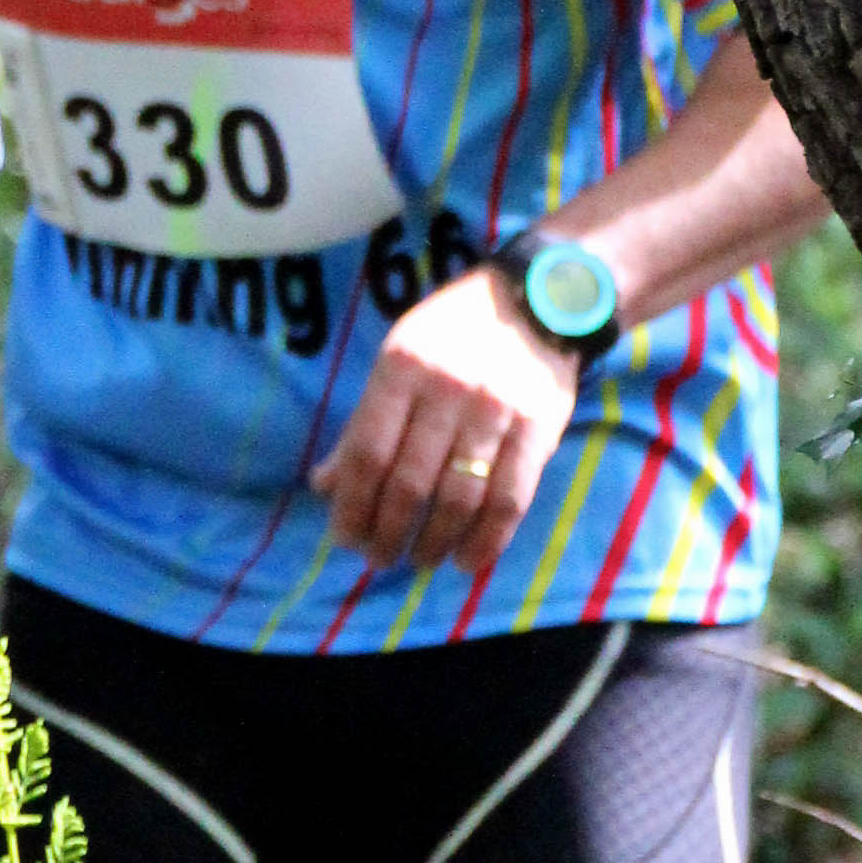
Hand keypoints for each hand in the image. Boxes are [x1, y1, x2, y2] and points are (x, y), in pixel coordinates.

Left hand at [313, 265, 580, 574]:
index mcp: (401, 369)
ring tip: (421, 561)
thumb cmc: (452, 332)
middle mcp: (447, 389)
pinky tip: (467, 560)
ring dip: (434, 543)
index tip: (346, 539)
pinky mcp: (538, 428)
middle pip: (409, 484)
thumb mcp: (397, 359)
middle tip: (381, 560)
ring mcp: (496, 410)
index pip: (368, 454)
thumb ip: (362, 423)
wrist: (536, 301)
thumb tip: (323, 486)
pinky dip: (487, 540)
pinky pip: (510, 499)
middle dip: (388, 534)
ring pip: (458, 498)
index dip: (352, 507)